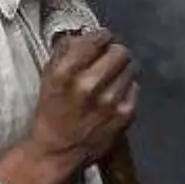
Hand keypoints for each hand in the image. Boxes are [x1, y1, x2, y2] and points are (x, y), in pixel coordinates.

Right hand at [0, 30, 137, 183]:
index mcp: (65, 73)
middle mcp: (88, 85)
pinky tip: (114, 95)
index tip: (100, 41)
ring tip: (111, 78)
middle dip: (114, 52)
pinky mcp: (125, 114)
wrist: (58, 151)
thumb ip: (66, 50)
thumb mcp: (49, 77)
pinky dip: (126, 88)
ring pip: (131, 67)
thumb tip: (85, 32)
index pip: (98, 38)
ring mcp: (109, 101)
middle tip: (109, 58)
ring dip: (122, 69)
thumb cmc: (52, 111)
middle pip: (120, 51)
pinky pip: (135, 87)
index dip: (101, 37)